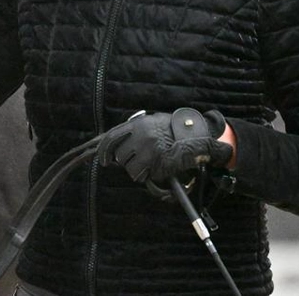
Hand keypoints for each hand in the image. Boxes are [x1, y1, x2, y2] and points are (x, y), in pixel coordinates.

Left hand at [101, 108, 232, 185]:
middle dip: (126, 162)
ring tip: (150, 165)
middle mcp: (140, 136)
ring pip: (130, 168)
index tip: (104, 161)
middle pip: (120, 156)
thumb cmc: (173, 130)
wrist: (195, 135)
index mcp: (137, 124)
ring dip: (138, 170)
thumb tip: (116, 145)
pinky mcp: (157, 162)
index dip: (104, 152)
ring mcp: (148, 149)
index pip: (111, 138)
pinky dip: (148, 175)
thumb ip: (134, 131)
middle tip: (138, 161)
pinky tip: (157, 169)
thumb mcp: (151, 122)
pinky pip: (143, 175)